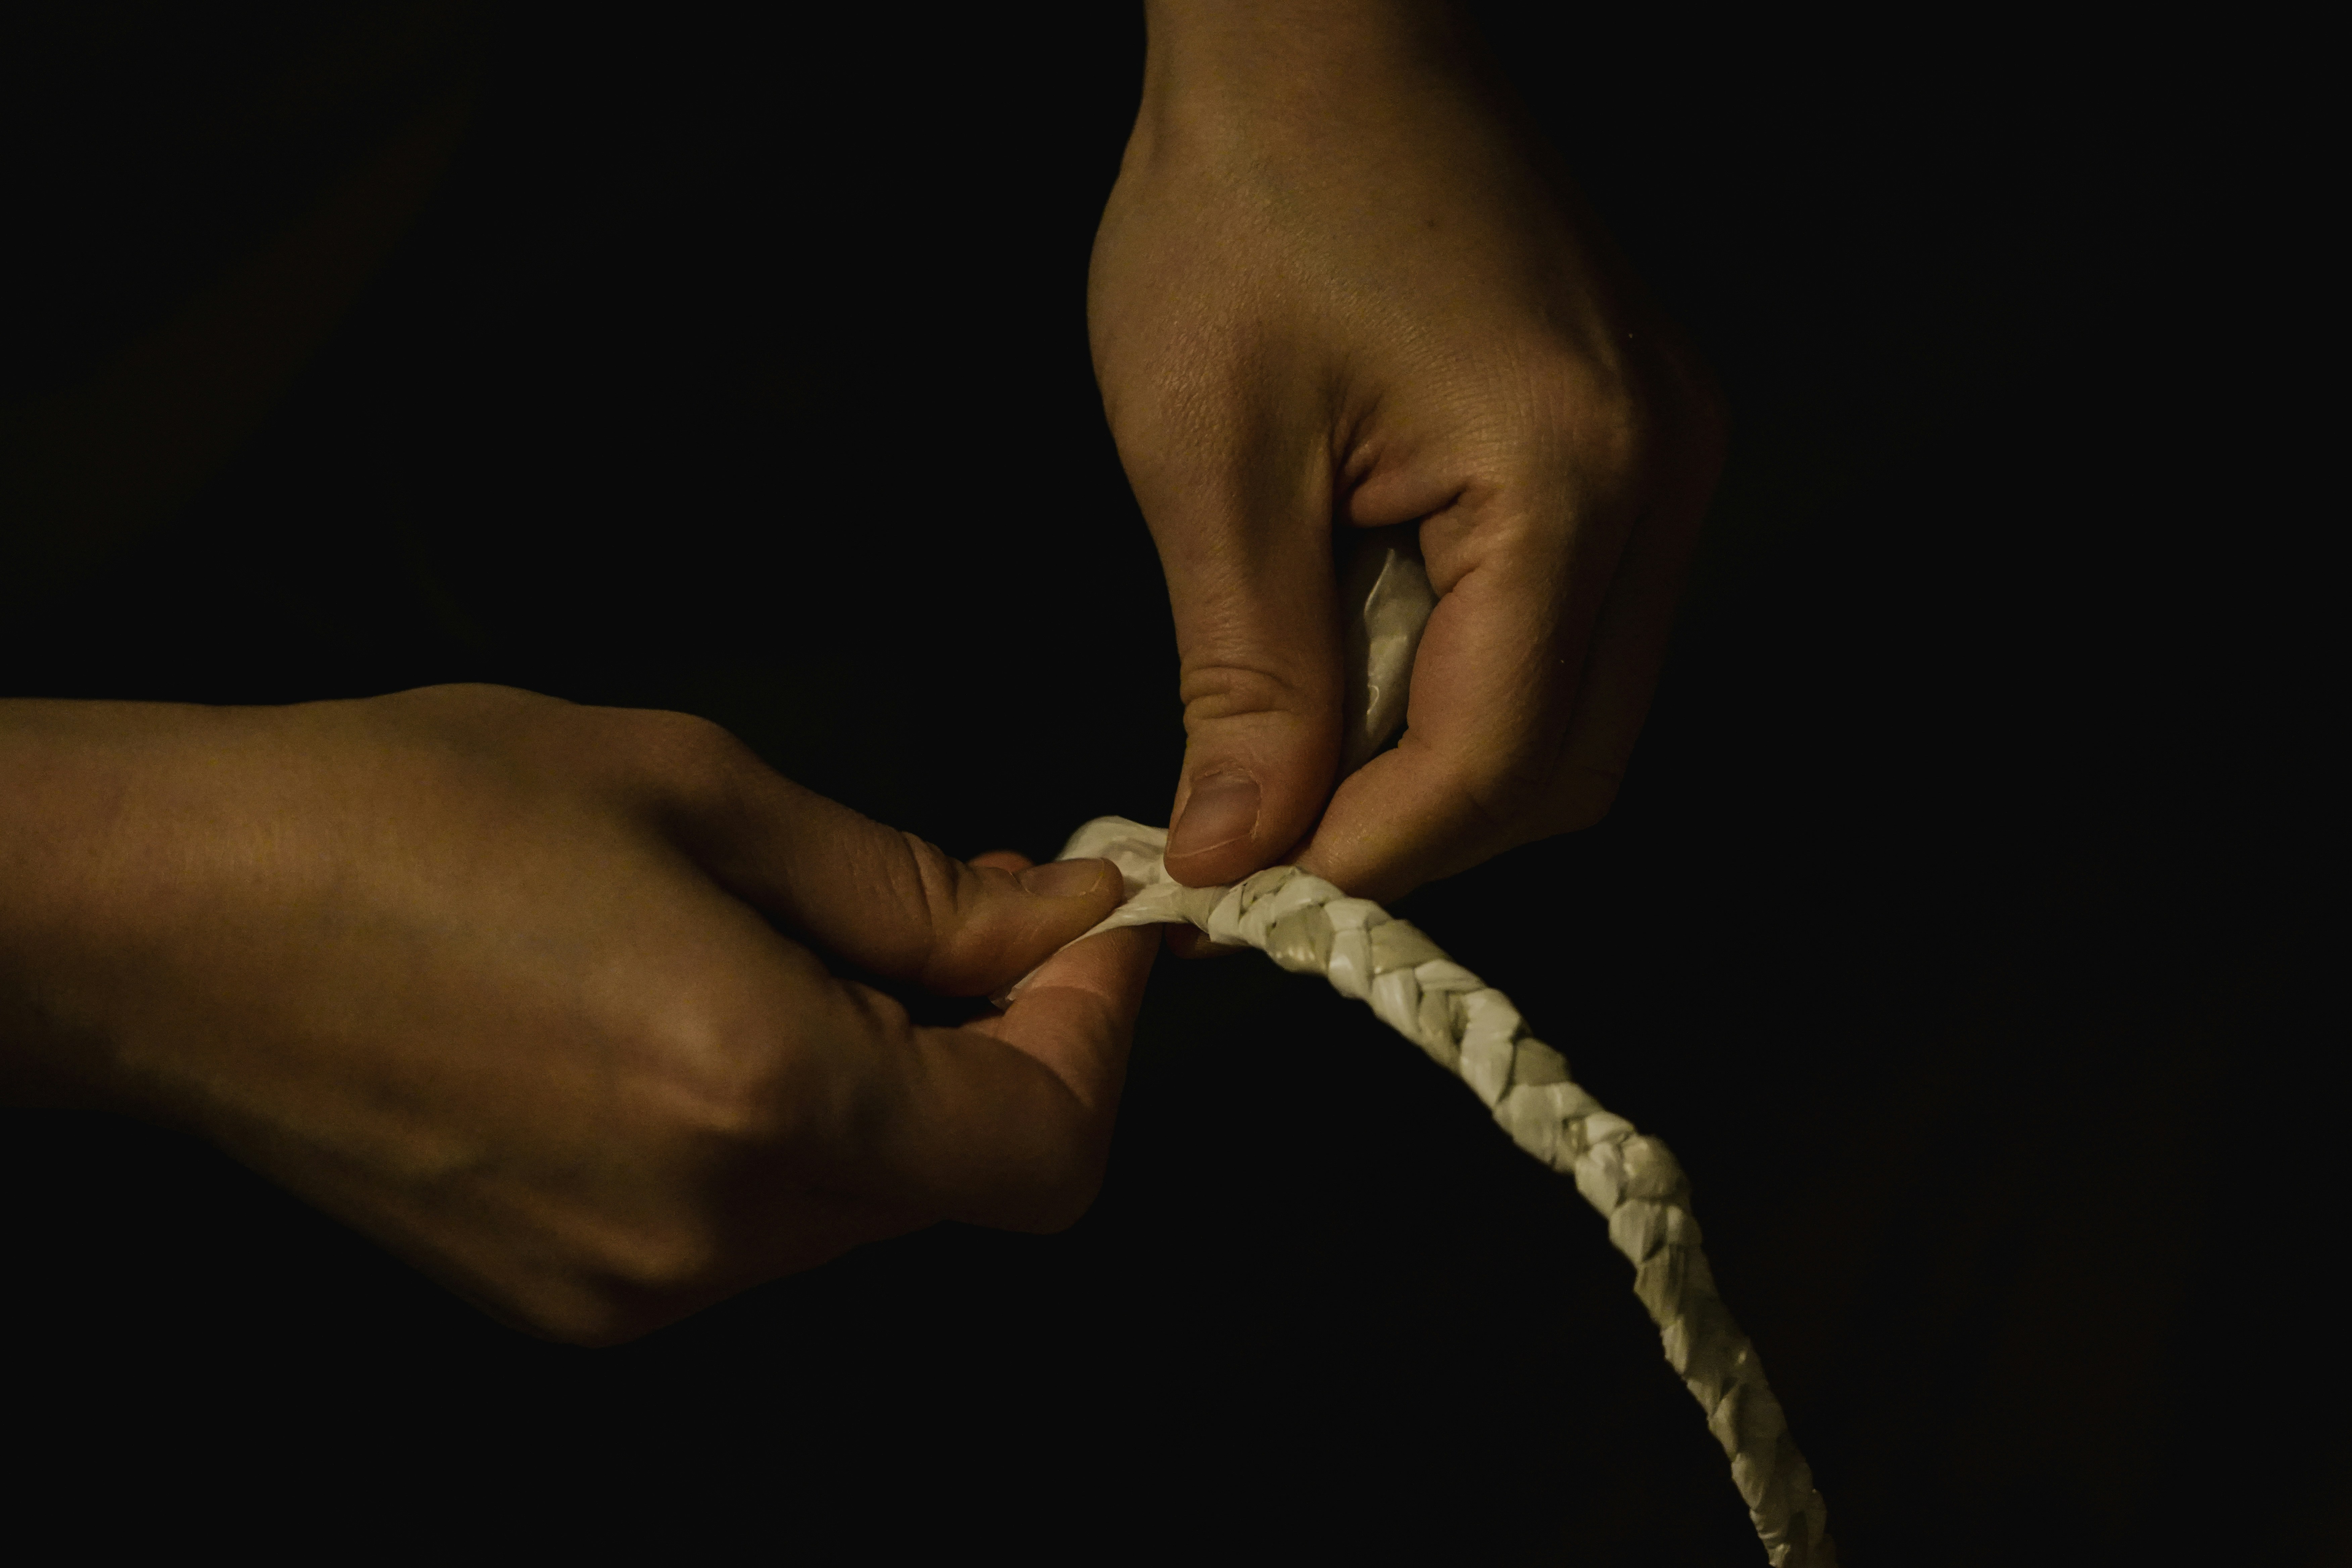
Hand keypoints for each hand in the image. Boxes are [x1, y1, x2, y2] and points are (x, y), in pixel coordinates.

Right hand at [0, 686, 1153, 1342]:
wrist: (178, 922)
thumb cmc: (412, 814)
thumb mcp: (696, 790)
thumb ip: (908, 887)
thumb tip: (1048, 920)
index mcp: (756, 1093)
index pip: (1040, 1146)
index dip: (1100, 1039)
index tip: (1100, 939)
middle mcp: (709, 1230)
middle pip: (962, 1179)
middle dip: (1003, 1047)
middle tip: (977, 915)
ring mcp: (633, 1287)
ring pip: (864, 1203)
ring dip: (895, 1083)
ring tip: (814, 947)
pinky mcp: (572, 1299)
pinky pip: (756, 1225)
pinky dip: (793, 1128)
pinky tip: (717, 1014)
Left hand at [1091, 0, 1724, 902]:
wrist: (1316, 38)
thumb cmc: (1249, 205)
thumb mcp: (1215, 460)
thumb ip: (1248, 679)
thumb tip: (1242, 852)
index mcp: (1571, 478)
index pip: (1495, 764)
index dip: (1366, 858)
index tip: (1245, 893)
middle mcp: (1662, 477)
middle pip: (1564, 760)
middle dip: (1410, 824)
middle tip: (1265, 827)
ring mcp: (1668, 455)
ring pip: (1577, 705)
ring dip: (1435, 753)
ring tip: (1301, 729)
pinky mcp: (1635, 439)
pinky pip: (1574, 623)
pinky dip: (1466, 672)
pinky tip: (1365, 637)